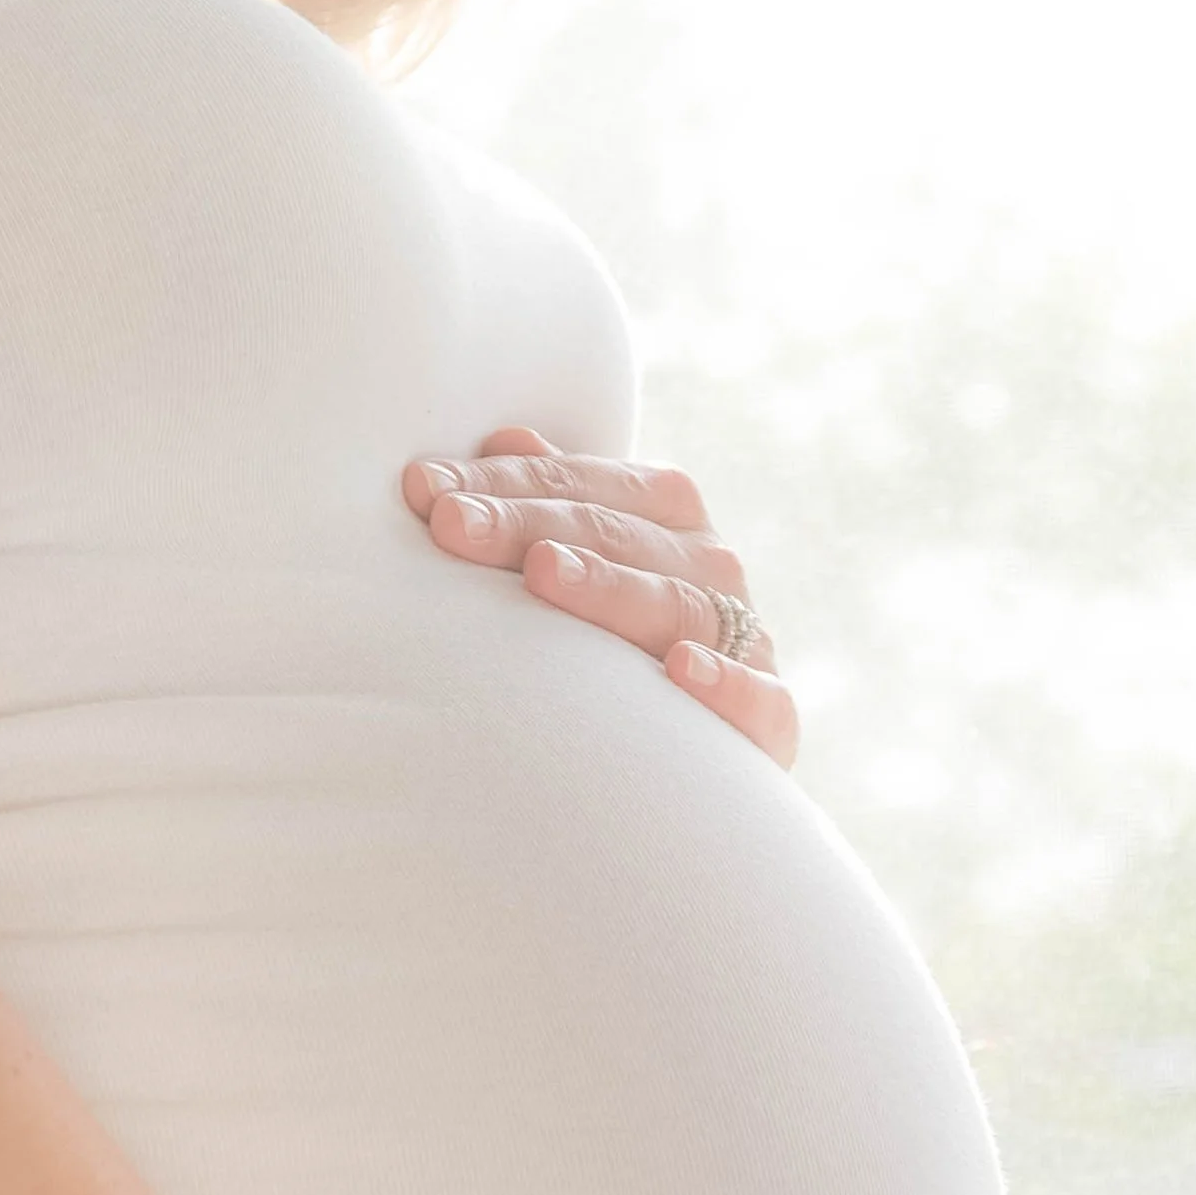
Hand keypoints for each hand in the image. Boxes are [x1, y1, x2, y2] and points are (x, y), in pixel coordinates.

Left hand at [400, 428, 799, 770]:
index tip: (425, 491)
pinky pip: (759, 698)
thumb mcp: (583, 562)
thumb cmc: (613, 644)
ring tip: (543, 571)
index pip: (580, 485)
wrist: (693, 758)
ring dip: (610, 586)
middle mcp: (711, 566)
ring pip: (675, 603)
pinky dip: (725, 682)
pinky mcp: (770, 718)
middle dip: (528, 524)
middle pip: (614, 535)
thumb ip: (551, 501)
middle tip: (452, 525)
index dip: (504, 483)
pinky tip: (680, 669)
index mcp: (668, 513)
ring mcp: (743, 638)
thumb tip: (505, 436)